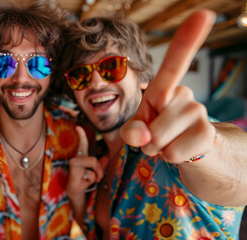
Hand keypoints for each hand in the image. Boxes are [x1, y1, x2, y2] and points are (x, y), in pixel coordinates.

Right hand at [67, 126, 104, 196]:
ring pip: (93, 164)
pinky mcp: (74, 170)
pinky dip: (91, 180)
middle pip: (94, 159)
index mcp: (81, 156)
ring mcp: (73, 163)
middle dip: (99, 169)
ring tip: (89, 180)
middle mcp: (76, 158)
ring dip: (96, 175)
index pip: (82, 144)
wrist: (76, 191)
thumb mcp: (95, 172)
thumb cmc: (85, 180)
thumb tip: (105, 158)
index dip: (81, 135)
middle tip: (97, 178)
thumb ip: (100, 165)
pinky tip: (84, 182)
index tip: (78, 127)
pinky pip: (91, 174)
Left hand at [120, 10, 216, 163]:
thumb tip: (141, 136)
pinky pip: (173, 153)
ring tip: (170, 143)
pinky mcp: (208, 134)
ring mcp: (199, 112)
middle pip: (148, 125)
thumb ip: (132, 130)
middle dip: (146, 139)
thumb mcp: (139, 128)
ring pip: (158, 139)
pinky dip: (170, 158)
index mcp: (164, 88)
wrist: (191, 152)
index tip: (204, 14)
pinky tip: (181, 151)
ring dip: (157, 149)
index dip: (187, 40)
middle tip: (158, 137)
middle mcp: (184, 94)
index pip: (175, 64)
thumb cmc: (160, 132)